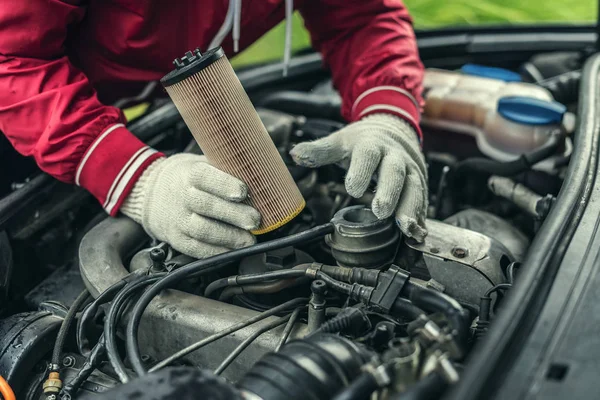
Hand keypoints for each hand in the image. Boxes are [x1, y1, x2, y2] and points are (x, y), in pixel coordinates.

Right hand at [120, 154, 260, 257]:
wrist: (150, 194)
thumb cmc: (187, 178)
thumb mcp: (202, 164)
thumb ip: (226, 168)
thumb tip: (261, 173)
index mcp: (189, 173)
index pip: (205, 177)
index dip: (224, 184)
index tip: (243, 191)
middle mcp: (182, 196)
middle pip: (206, 206)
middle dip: (234, 214)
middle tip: (255, 220)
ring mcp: (178, 219)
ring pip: (202, 230)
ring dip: (228, 237)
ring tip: (249, 240)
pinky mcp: (177, 239)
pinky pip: (196, 249)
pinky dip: (216, 252)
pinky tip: (233, 251)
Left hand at [290, 113, 427, 240]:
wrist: (395, 130)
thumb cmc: (364, 140)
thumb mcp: (341, 142)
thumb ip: (320, 151)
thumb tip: (295, 153)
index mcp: (372, 144)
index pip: (367, 155)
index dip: (361, 171)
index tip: (353, 189)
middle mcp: (394, 156)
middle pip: (395, 172)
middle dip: (390, 192)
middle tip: (381, 211)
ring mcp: (409, 169)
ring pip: (414, 187)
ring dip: (411, 208)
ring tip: (406, 227)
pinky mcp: (419, 183)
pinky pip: (422, 200)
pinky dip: (421, 217)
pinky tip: (417, 233)